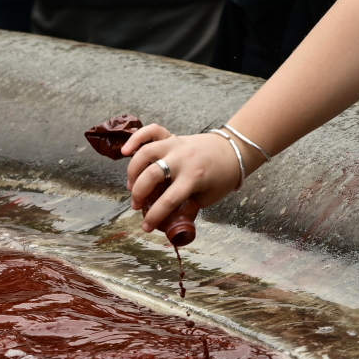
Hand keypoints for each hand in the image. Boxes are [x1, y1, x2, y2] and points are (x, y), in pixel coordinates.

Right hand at [120, 124, 247, 233]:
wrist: (233, 150)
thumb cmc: (222, 177)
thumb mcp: (207, 197)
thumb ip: (185, 204)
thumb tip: (164, 215)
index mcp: (194, 177)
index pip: (168, 200)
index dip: (154, 216)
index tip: (146, 227)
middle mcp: (182, 159)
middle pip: (151, 175)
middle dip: (139, 194)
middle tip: (137, 206)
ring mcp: (175, 145)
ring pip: (146, 153)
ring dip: (133, 171)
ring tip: (132, 185)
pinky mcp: (172, 137)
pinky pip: (151, 132)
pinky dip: (136, 138)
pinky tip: (126, 151)